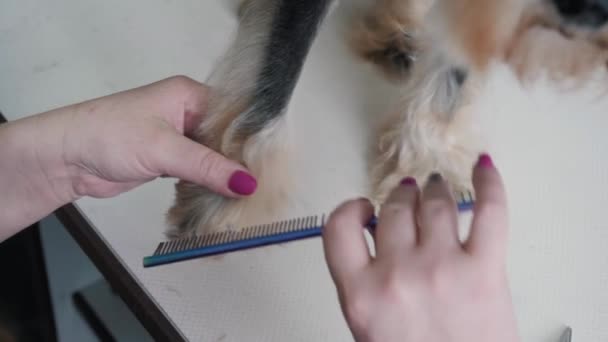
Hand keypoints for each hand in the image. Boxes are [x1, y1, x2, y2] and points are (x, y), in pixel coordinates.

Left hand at [0, 76, 255, 238]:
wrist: (65, 157)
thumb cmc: (107, 135)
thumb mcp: (163, 149)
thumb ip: (207, 167)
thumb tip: (246, 183)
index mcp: (189, 95)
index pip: (233, 117)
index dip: (250, 141)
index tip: (267, 166)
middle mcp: (187, 113)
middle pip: (225, 139)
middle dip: (237, 163)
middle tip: (258, 188)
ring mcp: (177, 137)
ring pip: (212, 158)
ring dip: (222, 177)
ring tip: (243, 197)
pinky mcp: (169, 159)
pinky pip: (197, 171)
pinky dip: (206, 185)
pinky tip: (219, 198)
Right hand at [322, 154, 519, 341]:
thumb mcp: (368, 329)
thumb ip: (364, 284)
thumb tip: (379, 241)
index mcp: (360, 293)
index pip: (338, 227)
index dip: (350, 210)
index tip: (363, 210)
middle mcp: (397, 273)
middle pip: (394, 211)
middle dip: (400, 199)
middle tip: (408, 197)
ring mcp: (443, 267)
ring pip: (434, 204)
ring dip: (434, 190)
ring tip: (436, 187)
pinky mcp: (486, 269)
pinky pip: (489, 211)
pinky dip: (489, 183)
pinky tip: (484, 166)